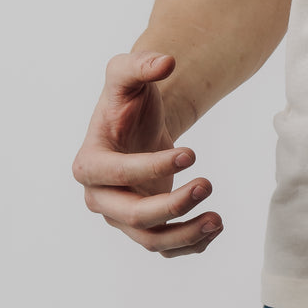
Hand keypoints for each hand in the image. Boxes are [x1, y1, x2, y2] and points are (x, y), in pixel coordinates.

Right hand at [72, 51, 222, 256]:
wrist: (136, 121)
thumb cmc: (127, 98)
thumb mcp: (125, 72)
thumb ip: (141, 64)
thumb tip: (165, 62)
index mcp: (89, 163)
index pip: (116, 174)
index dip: (151, 168)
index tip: (192, 152)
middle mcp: (100, 196)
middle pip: (131, 216)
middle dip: (170, 206)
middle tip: (208, 184)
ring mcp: (121, 214)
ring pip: (148, 240)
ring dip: (184, 235)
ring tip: (218, 220)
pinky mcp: (144, 224)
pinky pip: (164, 245)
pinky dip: (189, 244)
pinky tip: (215, 228)